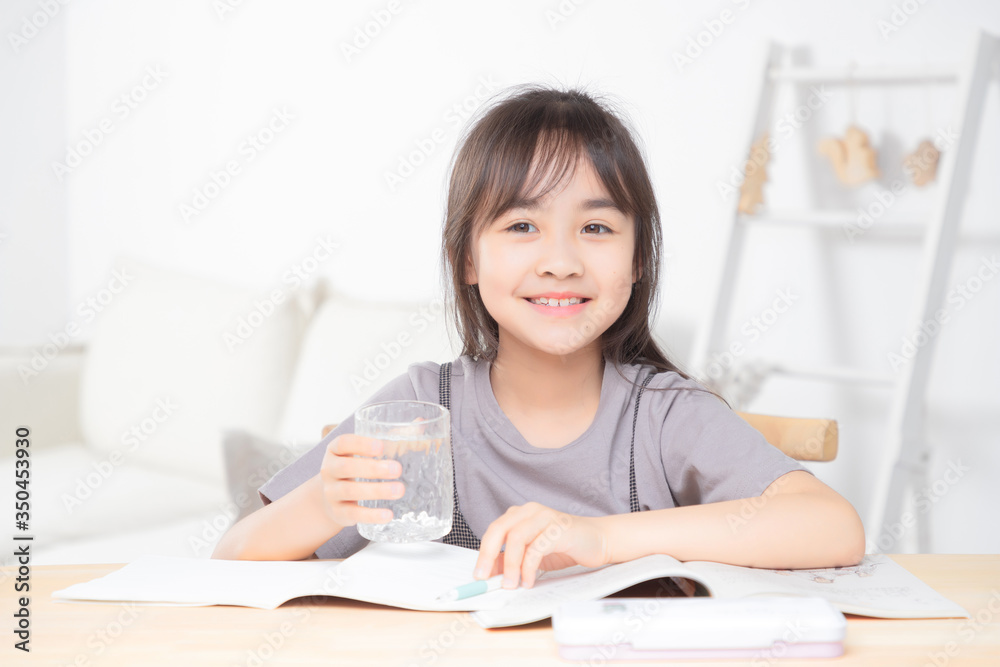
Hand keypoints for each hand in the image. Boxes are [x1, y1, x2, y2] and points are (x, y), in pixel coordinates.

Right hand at [318, 433, 403, 527]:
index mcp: (337, 450)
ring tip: (399, 490)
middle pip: (346, 467)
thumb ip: (392, 437)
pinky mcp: (338, 512)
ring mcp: (331, 492)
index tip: (381, 446)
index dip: (360, 444)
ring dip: (376, 490)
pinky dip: (371, 515)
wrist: (329, 497)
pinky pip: (353, 514)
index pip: (343, 443)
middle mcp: (330, 470)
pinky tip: (388, 515)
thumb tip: (420, 422)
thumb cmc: (357, 467)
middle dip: (372, 468)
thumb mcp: (367, 452)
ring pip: (350, 490)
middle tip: (397, 469)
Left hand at [472, 502, 609, 588]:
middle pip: (499, 529)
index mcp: (520, 515)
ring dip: (510, 564)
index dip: (483, 553)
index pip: (493, 531)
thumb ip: (511, 560)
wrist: (598, 540)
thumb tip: (489, 572)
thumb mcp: (532, 555)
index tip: (478, 575)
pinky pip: (536, 547)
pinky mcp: (559, 528)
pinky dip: (529, 567)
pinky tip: (529, 581)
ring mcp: (545, 517)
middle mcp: (530, 511)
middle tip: (483, 578)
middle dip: (487, 555)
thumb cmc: (565, 546)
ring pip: (516, 537)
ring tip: (511, 584)